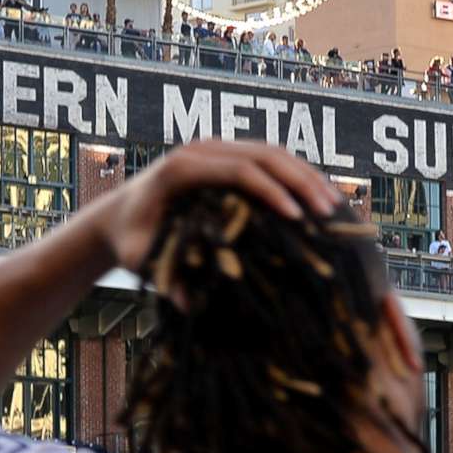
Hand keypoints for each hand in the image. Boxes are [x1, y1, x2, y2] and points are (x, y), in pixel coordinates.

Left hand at [86, 139, 339, 272]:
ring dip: (307, 176)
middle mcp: (201, 150)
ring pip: (273, 151)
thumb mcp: (142, 260)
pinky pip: (270, 157)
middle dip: (301, 182)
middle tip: (329, 212)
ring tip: (334, 206)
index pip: (239, 170)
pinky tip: (320, 197)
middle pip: (264, 154)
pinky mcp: (228, 153)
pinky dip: (298, 175)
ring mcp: (217, 147)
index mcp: (182, 168)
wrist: (118, 214)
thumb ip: (163, 278)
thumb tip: (188, 305)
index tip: (298, 218)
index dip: (272, 191)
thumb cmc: (132, 240)